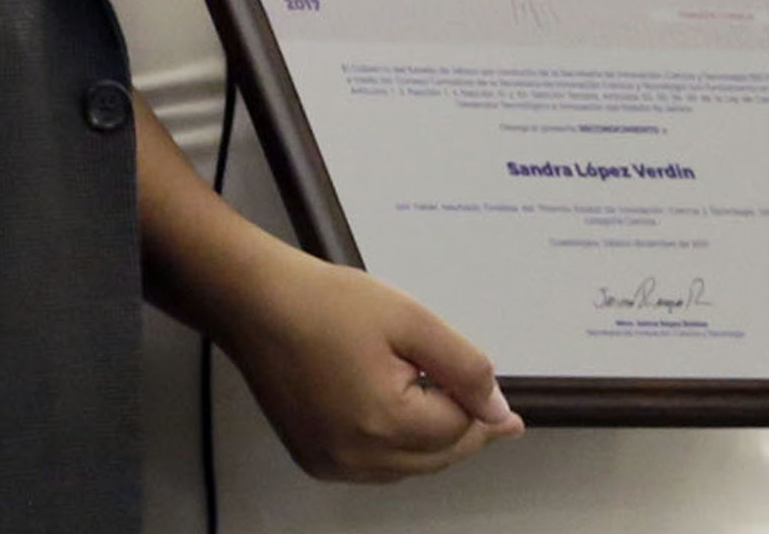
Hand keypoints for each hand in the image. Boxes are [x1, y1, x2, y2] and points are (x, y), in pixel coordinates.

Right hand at [222, 252, 521, 482]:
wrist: (254, 302)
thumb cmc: (329, 302)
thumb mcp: (410, 320)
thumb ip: (462, 367)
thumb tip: (497, 410)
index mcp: (384, 424)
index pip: (459, 431)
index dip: (483, 411)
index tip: (513, 414)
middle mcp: (357, 457)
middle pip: (437, 458)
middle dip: (467, 435)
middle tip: (498, 419)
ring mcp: (331, 464)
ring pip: (408, 467)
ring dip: (434, 444)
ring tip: (453, 412)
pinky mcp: (313, 459)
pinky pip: (375, 467)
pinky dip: (398, 449)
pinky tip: (406, 420)